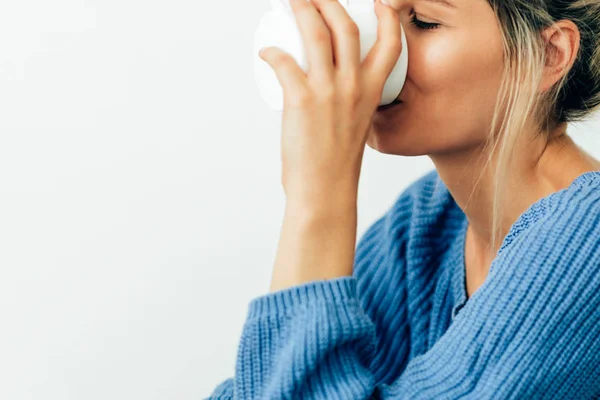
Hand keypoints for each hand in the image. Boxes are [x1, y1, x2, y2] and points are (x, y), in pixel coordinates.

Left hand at [259, 0, 402, 213]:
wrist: (324, 191)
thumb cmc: (336, 164)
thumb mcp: (355, 125)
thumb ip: (347, 103)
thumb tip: (323, 89)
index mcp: (372, 92)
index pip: (390, 44)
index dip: (387, 17)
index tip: (378, 3)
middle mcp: (353, 86)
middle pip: (344, 26)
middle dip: (328, 1)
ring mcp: (328, 91)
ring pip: (316, 33)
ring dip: (301, 9)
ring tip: (291, 1)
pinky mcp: (301, 100)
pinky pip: (284, 61)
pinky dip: (272, 52)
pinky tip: (266, 51)